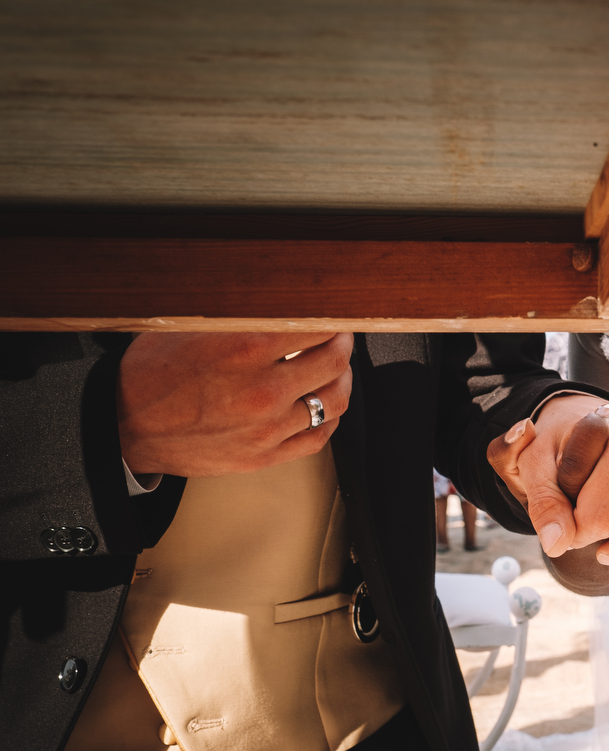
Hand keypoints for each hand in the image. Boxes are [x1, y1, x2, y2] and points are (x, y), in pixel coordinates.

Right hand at [117, 332, 352, 476]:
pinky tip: (325, 404)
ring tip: (338, 368)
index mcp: (244, 349)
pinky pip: (319, 436)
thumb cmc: (152, 373)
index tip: (334, 311)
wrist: (122, 426)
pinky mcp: (265, 456)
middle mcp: (262, 390)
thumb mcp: (192, 327)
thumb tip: (283, 295)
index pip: (317, 324)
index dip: (332, 315)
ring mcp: (267, 427)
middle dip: (342, 342)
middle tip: (340, 335)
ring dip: (343, 379)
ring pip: (334, 400)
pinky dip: (330, 417)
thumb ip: (242, 314)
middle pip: (333, 360)